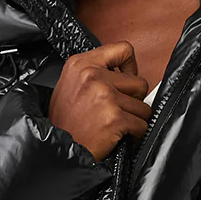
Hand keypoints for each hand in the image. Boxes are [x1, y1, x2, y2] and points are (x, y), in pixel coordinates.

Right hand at [48, 41, 151, 162]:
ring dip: (133, 118)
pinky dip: (134, 133)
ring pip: (143, 106)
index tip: (127, 79)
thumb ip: (95, 72)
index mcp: (81, 63)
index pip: (123, 49)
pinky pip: (141, 124)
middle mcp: (92, 76)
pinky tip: (116, 134)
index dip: (131, 66)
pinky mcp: (114, 117)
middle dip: (133, 100)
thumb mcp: (71, 84)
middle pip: (139, 82)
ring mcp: (105, 96)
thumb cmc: (64, 122)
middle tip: (116, 110)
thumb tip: (125, 72)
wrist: (57, 150)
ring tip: (113, 124)